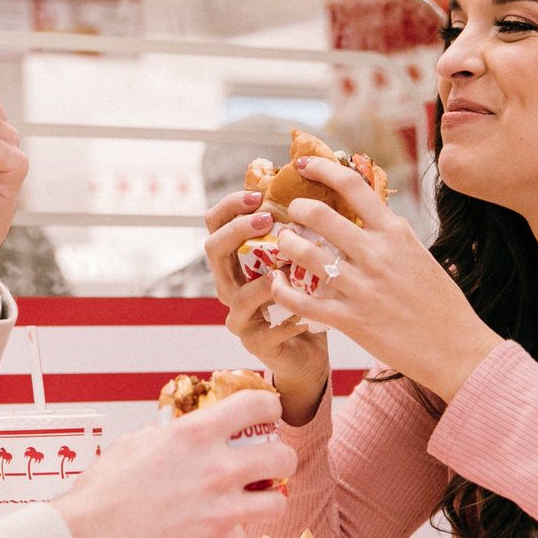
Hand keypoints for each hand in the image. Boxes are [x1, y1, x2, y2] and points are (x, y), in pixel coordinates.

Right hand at [51, 391, 298, 537]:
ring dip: (266, 499)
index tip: (268, 416)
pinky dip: (230, 532)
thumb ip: (165, 436)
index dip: (269, 408)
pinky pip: (242, 534)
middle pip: (283, 455)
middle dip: (279, 458)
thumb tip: (172, 433)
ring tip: (250, 501)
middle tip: (267, 464)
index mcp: (193, 435)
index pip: (256, 406)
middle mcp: (216, 469)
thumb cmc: (101, 495)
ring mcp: (222, 510)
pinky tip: (207, 531)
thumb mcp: (131, 447)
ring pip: (277, 501)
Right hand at [201, 189, 330, 425]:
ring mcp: (240, 316)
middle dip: (237, 231)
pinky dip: (287, 320)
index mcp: (238, 260)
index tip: (257, 195)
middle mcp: (230, 285)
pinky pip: (266, 331)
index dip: (230, 206)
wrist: (308, 353)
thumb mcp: (302, 260)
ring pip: (236, 295)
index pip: (216, 224)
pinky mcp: (256, 344)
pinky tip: (306, 315)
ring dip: (262, 280)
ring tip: (287, 270)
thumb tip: (323, 185)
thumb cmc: (307, 299)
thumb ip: (302, 230)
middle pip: (213, 250)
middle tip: (267, 220)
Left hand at [267, 156, 502, 403]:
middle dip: (296, 208)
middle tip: (291, 213)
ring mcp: (362, 287)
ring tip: (284, 244)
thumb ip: (390, 234)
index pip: (353, 185)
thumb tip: (367, 212)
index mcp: (395, 232)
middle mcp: (376, 254)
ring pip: (304, 253)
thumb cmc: (441, 303)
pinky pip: (302, 300)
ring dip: (286, 244)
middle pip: (319, 214)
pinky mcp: (350, 320)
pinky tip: (278, 283)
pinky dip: (282, 289)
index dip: (322, 168)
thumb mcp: (418, 254)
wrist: (457, 348)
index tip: (304, 164)